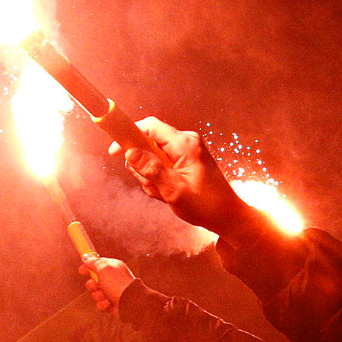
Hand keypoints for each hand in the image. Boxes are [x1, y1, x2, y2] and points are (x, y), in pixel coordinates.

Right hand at [81, 256, 135, 312]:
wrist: (129, 302)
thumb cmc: (117, 283)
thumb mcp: (103, 269)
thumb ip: (93, 262)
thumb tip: (85, 256)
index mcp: (112, 268)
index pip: (97, 264)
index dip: (88, 267)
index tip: (81, 271)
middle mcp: (112, 279)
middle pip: (93, 281)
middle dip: (92, 285)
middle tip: (96, 286)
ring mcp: (112, 292)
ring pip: (96, 294)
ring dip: (98, 296)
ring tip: (105, 296)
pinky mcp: (111, 303)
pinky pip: (100, 304)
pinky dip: (103, 304)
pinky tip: (109, 303)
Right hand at [114, 116, 252, 234]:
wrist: (227, 216)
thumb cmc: (206, 205)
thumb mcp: (174, 190)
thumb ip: (151, 170)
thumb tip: (130, 152)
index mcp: (185, 144)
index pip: (150, 126)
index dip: (129, 134)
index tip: (115, 151)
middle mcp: (186, 142)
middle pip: (149, 143)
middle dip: (143, 166)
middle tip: (152, 186)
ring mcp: (186, 150)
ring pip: (153, 156)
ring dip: (151, 176)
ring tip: (163, 193)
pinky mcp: (186, 160)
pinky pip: (162, 164)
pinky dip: (159, 179)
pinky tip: (167, 193)